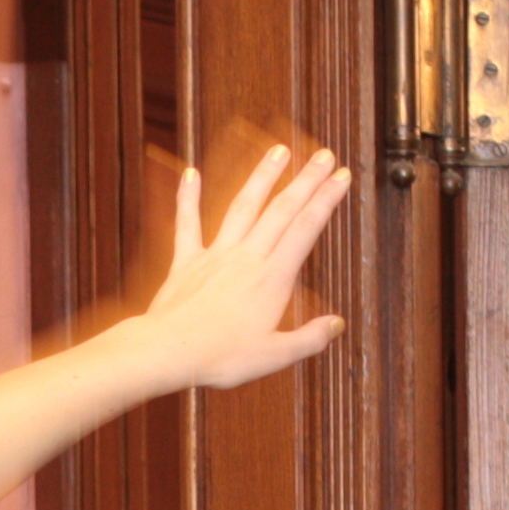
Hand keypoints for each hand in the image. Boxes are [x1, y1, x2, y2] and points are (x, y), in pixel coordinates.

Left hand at [129, 144, 353, 392]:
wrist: (167, 353)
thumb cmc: (220, 358)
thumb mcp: (274, 355)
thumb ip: (309, 338)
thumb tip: (337, 325)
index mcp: (273, 278)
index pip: (306, 228)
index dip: (326, 200)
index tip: (342, 177)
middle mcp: (247, 258)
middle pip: (282, 210)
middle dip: (306, 180)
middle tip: (325, 155)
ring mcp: (215, 256)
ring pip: (243, 207)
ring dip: (262, 177)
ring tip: (279, 151)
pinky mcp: (185, 263)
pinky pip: (187, 224)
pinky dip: (188, 197)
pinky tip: (190, 173)